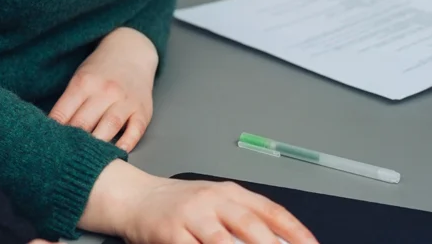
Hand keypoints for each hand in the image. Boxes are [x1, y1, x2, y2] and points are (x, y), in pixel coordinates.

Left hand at [48, 28, 156, 151]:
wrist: (130, 52)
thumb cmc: (100, 70)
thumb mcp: (81, 78)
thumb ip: (69, 103)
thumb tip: (53, 131)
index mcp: (84, 82)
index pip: (64, 112)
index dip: (53, 132)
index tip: (46, 147)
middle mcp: (105, 90)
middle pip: (84, 122)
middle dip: (72, 142)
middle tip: (63, 160)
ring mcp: (125, 100)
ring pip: (108, 127)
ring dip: (97, 146)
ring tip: (87, 162)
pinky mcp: (142, 111)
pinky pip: (134, 131)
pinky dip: (125, 144)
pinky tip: (117, 154)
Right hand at [85, 161, 316, 243]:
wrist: (135, 197)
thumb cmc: (180, 205)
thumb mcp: (215, 204)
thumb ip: (245, 221)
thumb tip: (283, 241)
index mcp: (229, 192)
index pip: (270, 211)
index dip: (296, 232)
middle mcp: (211, 200)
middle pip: (249, 225)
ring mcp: (190, 217)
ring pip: (222, 241)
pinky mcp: (170, 233)